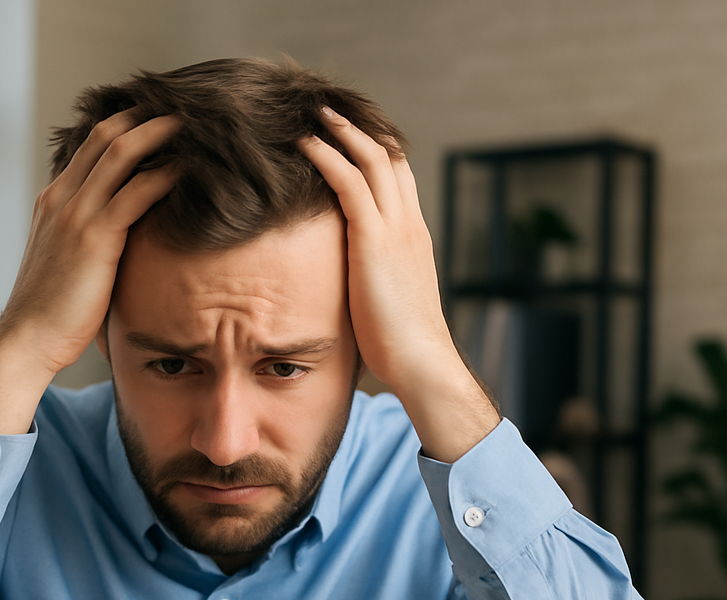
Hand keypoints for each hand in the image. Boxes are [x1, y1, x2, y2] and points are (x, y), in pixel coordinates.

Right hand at [0, 110, 179, 434]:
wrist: (27, 339)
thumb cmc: (51, 312)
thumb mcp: (66, 264)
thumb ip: (87, 242)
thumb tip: (120, 244)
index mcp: (53, 201)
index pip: (89, 146)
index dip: (124, 126)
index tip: (155, 122)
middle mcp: (61, 198)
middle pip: (106, 135)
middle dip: (145, 117)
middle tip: (182, 110)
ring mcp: (76, 214)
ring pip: (121, 153)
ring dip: (159, 134)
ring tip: (192, 127)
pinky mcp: (95, 237)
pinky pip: (137, 192)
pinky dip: (165, 175)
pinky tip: (189, 170)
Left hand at [297, 109, 498, 462]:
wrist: (421, 361)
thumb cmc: (401, 347)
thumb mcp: (385, 304)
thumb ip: (370, 286)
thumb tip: (348, 295)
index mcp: (413, 238)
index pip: (399, 179)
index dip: (376, 152)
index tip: (349, 137)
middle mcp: (409, 224)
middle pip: (390, 157)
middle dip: (359, 130)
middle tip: (328, 111)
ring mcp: (396, 229)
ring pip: (371, 159)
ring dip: (341, 132)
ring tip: (313, 115)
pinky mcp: (375, 240)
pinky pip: (350, 182)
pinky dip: (327, 157)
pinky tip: (305, 145)